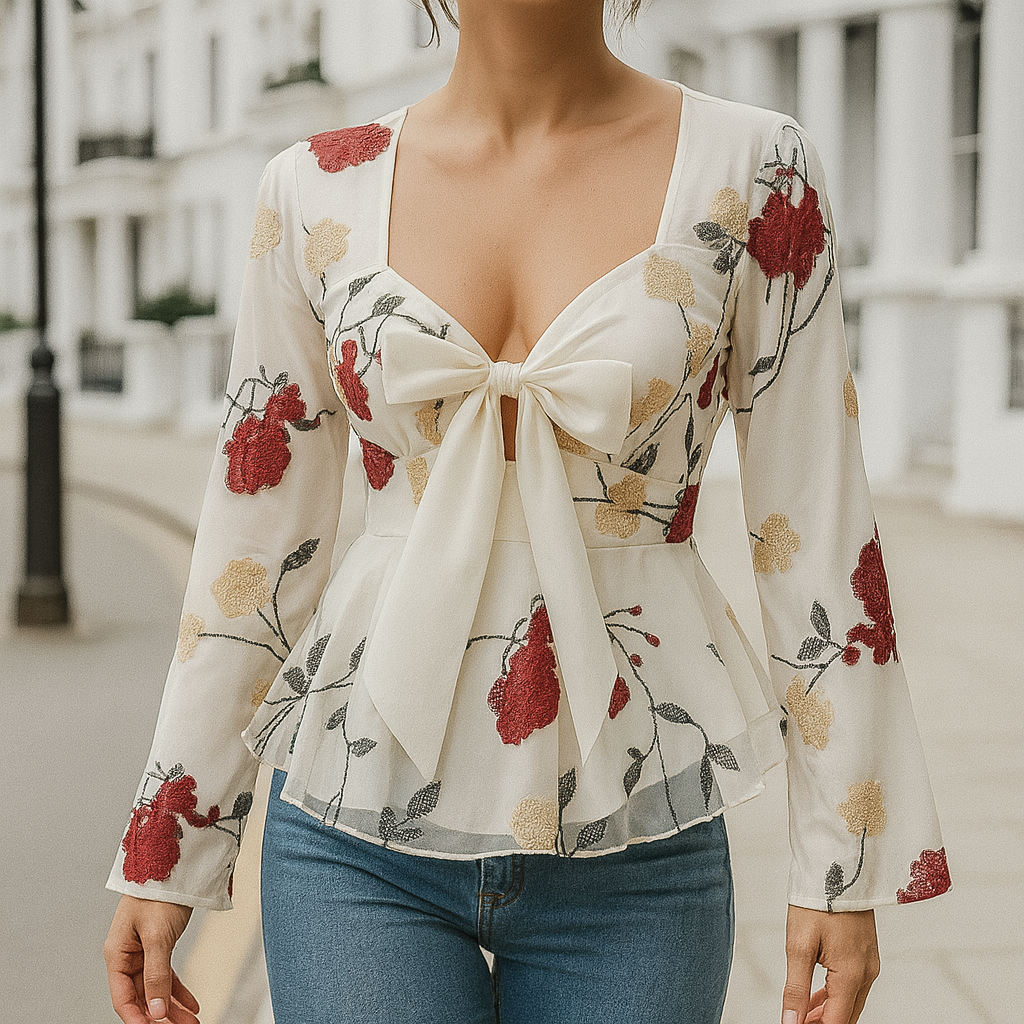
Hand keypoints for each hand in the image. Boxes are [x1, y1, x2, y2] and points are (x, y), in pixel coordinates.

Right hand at [104, 895, 198, 1023]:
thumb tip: (157, 1011)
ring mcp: (143, 950)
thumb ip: (156, 976)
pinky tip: (192, 1004)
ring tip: (192, 1022)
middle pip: (141, 996)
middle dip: (161, 1016)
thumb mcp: (158, 937)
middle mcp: (127, 955)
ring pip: (156, 987)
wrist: (174, 862)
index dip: (139, 1018)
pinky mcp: (160, 944)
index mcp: (118, 954)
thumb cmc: (159, 893)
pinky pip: (166, 974)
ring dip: (172, 1007)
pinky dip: (178, 990)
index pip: (123, 998)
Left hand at [782, 904, 878, 1023]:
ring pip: (850, 1002)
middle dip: (823, 1023)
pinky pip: (853, 985)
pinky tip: (816, 996)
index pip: (836, 1022)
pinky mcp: (866, 952)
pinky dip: (835, 995)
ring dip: (828, 1012)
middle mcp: (866, 972)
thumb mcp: (798, 945)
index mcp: (851, 975)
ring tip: (802, 1014)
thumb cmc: (817, 900)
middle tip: (796, 1022)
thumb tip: (791, 1021)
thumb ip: (796, 988)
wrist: (838, 866)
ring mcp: (870, 962)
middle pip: (846, 1016)